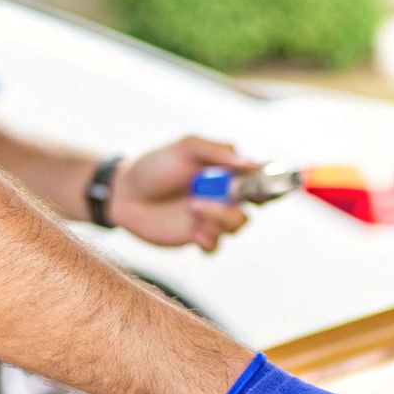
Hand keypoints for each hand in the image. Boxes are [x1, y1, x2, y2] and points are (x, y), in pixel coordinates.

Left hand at [112, 136, 258, 250]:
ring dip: (220, 217)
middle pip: (254, 203)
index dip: (270, 180)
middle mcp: (222, 193)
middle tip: (221, 195)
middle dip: (239, 200)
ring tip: (194, 207)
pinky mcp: (197, 237)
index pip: (258, 175)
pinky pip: (216, 246)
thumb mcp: (185, 148)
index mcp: (224, 170)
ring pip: (237, 225)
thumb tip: (251, 163)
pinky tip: (194, 232)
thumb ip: (218, 152)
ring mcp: (211, 217)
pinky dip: (209, 240)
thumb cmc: (154, 166)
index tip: (264, 183)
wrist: (124, 195)